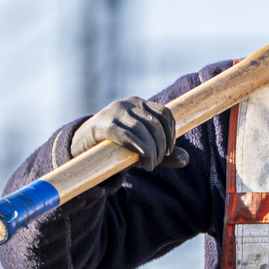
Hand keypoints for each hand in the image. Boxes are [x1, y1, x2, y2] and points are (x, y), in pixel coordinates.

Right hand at [70, 96, 189, 170]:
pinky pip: (126, 136)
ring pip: (142, 130)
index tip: (168, 151)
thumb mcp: (143, 147)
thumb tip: (186, 160)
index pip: (165, 113)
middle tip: (157, 162)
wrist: (82, 146)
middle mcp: (128, 103)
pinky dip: (139, 150)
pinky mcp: (101, 125)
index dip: (171, 133)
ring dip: (151, 151)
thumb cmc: (117, 145)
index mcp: (140, 104)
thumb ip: (163, 153)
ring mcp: (114, 112)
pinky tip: (142, 162)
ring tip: (150, 165)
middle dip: (161, 146)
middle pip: (155, 124)